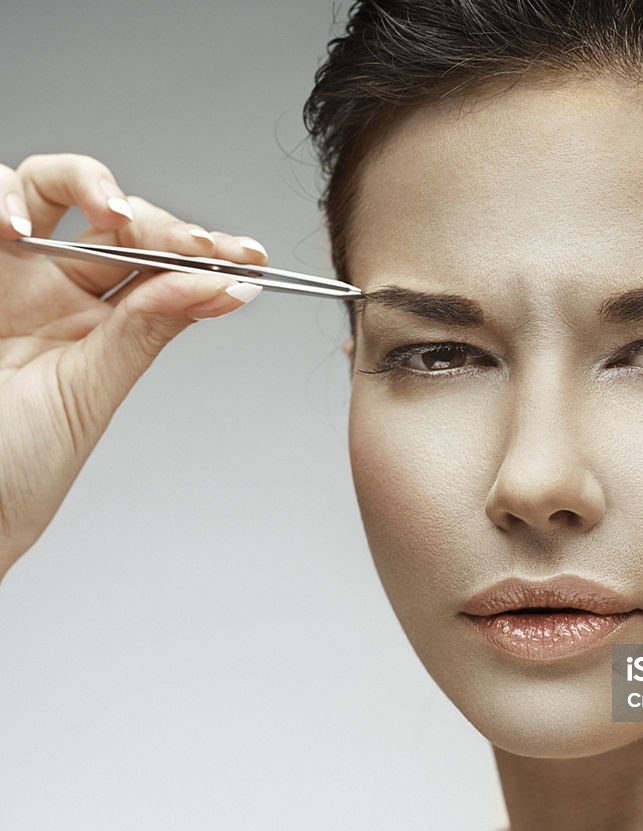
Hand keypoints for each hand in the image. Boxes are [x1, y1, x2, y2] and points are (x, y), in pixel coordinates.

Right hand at [0, 153, 267, 579]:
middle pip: (115, 220)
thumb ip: (145, 329)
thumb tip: (223, 287)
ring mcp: (7, 274)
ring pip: (47, 188)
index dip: (202, 252)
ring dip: (84, 182)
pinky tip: (16, 222)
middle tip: (194, 244)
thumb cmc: (19, 467)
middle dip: (160, 221)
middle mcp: (55, 291)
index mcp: (100, 325)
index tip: (249, 257)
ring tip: (108, 212)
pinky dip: (0, 194)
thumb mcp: (91, 391)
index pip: (160, 267)